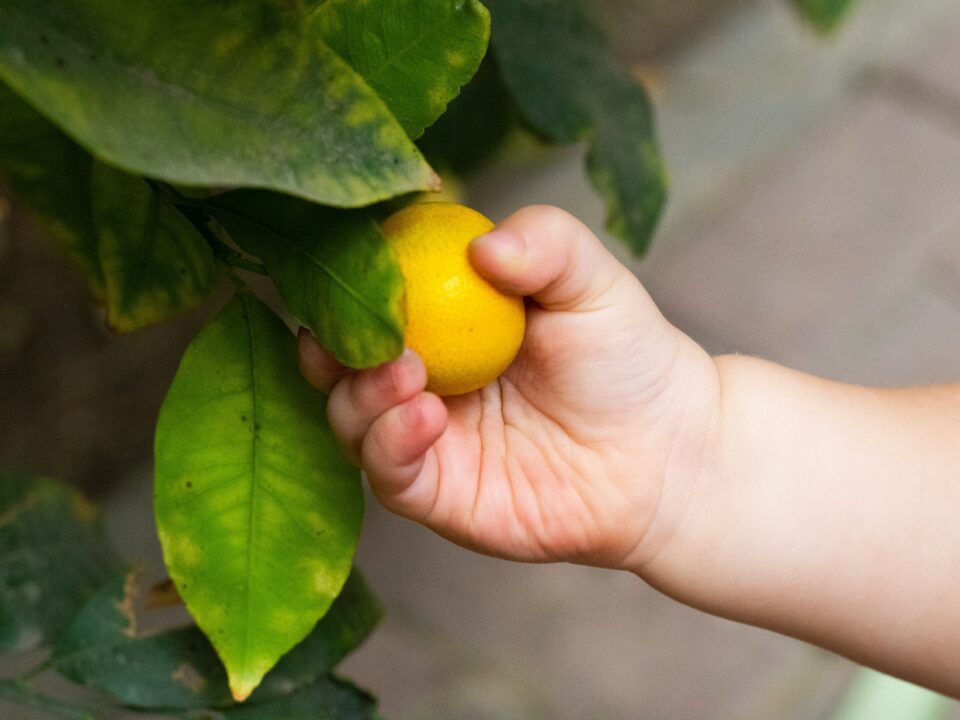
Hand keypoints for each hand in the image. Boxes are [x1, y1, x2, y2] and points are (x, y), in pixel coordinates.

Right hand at [299, 205, 719, 569]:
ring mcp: (423, 438)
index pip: (373, 297)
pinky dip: (390, 443)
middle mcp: (421, 378)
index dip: (350, 281)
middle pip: (340, 360)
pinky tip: (424, 416)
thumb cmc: (626, 357)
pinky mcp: (437, 494)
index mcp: (443, 320)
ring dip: (362, 393)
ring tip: (407, 370)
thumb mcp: (592, 281)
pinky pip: (388, 473)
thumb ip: (547, 242)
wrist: (665, 450)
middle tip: (360, 327)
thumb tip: (484, 245)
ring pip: (350, 418)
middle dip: (331, 343)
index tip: (352, 263)